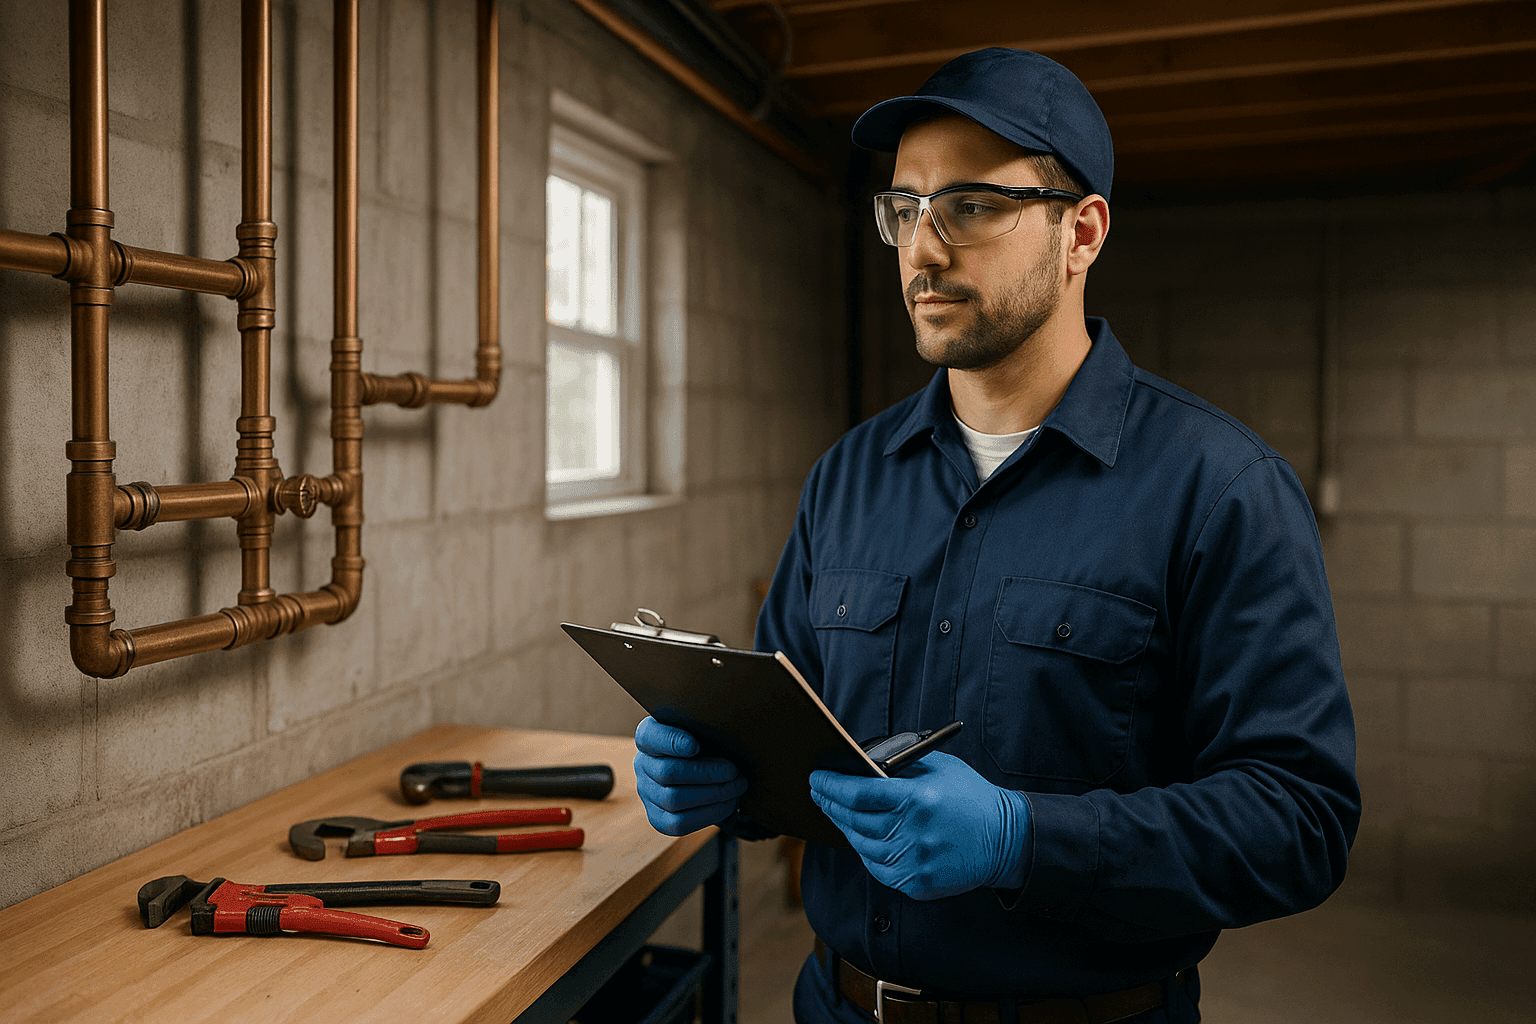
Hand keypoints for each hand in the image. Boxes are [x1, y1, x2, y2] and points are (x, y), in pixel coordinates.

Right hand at [633, 717, 747, 835]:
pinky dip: (708, 814)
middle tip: (734, 772)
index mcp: (648, 737)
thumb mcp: (702, 727)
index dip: (671, 742)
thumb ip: (704, 727)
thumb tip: (726, 738)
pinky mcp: (657, 817)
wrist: (700, 767)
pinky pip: (678, 824)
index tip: (695, 745)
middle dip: (707, 774)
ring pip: (674, 800)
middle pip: (667, 772)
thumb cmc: (704, 741)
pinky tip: (728, 804)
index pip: (650, 737)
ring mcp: (647, 793)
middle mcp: (642, 764)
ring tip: (736, 788)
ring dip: (712, 795)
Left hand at [809, 751, 1028, 899]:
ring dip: (843, 827)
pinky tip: (858, 837)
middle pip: (854, 820)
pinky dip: (864, 851)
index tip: (816, 779)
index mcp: (918, 799)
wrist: (1006, 839)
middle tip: (818, 793)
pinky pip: (878, 868)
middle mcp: (913, 833)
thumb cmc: (971, 798)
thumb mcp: (939, 769)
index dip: (832, 786)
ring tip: (835, 812)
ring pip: (861, 846)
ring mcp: (914, 862)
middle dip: (830, 804)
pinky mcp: (917, 883)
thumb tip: (861, 767)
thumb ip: (902, 768)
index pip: (859, 793)